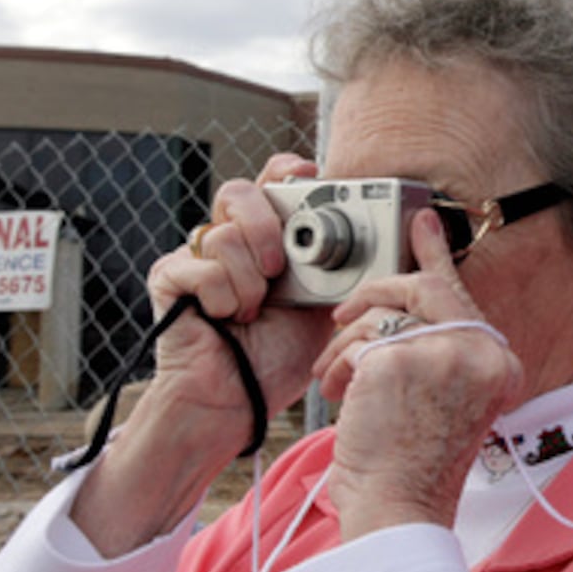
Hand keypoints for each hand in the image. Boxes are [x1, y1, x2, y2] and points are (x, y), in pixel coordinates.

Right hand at [144, 153, 333, 454]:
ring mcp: (195, 255)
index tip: (309, 174)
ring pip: (224, 235)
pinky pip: (202, 268)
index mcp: (268, 238)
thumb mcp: (327, 304)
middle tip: (278, 269)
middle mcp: (230, 239)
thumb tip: (402, 241)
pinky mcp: (169, 277)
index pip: (272, 182)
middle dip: (266, 226)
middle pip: (240, 192)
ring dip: (249, 281)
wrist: (238, 400)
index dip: (287, 171)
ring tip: (253, 311)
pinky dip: (225, 298)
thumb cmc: (279, 357)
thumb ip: (347, 269)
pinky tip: (228, 319)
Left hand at [314, 209, 525, 537]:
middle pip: (422, 289)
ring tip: (337, 381)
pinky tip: (340, 395)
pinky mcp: (400, 359)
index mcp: (501, 363)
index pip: (463, 293)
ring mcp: (444, 353)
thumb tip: (413, 292)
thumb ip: (438, 346)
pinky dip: (338, 368)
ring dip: (346, 347)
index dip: (436, 253)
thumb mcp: (442, 397)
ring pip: (382, 314)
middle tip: (346, 313)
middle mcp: (483, 353)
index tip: (421, 221)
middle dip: (375, 294)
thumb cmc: (411, 463)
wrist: (397, 509)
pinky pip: (357, 341)